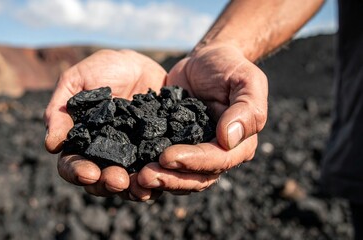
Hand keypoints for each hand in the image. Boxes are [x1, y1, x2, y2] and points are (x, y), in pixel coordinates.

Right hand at [44, 49, 166, 199]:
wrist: (143, 63)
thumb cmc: (104, 68)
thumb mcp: (77, 80)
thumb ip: (60, 109)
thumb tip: (50, 145)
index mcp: (81, 141)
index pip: (71, 165)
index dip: (77, 172)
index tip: (89, 172)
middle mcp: (104, 154)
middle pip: (99, 182)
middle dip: (106, 184)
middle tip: (118, 180)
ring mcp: (130, 157)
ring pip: (127, 184)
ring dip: (131, 189)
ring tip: (139, 186)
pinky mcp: (153, 154)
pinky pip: (153, 174)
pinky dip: (155, 181)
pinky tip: (159, 179)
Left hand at [137, 44, 267, 192]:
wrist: (206, 61)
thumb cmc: (230, 67)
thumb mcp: (247, 80)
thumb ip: (246, 109)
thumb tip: (228, 139)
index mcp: (239, 144)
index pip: (218, 160)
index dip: (194, 161)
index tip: (167, 157)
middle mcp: (218, 154)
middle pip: (196, 177)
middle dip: (171, 178)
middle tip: (145, 177)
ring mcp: (196, 153)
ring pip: (179, 176)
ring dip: (159, 179)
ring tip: (136, 178)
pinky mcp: (175, 145)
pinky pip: (164, 164)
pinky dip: (150, 167)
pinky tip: (131, 168)